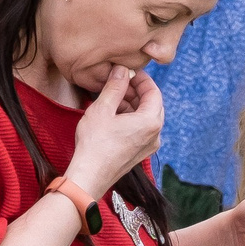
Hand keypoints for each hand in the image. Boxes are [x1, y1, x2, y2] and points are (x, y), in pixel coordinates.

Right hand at [64, 66, 164, 200]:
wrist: (89, 176)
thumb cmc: (94, 144)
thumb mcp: (103, 108)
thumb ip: (115, 86)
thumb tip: (122, 70)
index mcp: (151, 122)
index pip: (154, 91)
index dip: (141, 78)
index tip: (127, 71)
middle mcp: (155, 135)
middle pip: (152, 104)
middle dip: (136, 91)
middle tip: (118, 82)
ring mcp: (149, 146)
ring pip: (145, 117)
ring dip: (132, 104)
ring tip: (112, 97)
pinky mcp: (139, 153)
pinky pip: (140, 129)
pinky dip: (130, 118)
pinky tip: (113, 114)